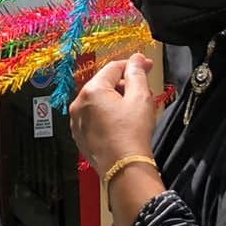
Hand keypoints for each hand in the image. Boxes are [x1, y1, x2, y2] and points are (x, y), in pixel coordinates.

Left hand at [69, 53, 157, 177]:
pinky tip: (122, 122)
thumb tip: (137, 59)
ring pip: (98, 101)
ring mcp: (76, 120)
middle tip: (146, 91)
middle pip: (104, 84)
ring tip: (136, 108)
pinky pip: (94, 117)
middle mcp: (78, 103)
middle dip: (125, 84)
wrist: (123, 167)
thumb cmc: (132, 132)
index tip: (148, 66)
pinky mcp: (79, 135)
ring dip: (117, 99)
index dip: (133, 65)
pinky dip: (107, 114)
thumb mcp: (140, 97)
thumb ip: (137, 74)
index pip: (113, 68)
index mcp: (92, 90)